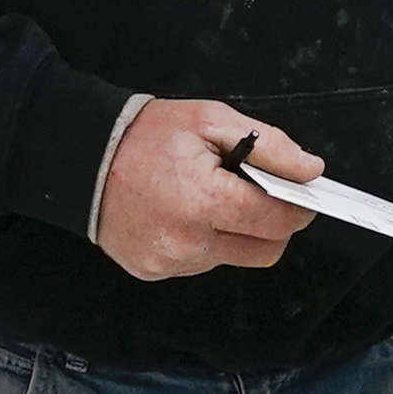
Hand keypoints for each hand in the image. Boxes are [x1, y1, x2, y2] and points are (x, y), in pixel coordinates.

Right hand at [98, 97, 318, 280]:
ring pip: (233, 259)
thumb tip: (310, 170)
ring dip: (235, 234)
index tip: (301, 196)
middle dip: (273, 225)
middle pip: (265, 250)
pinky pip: (200, 265)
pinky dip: (204, 243)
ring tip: (208, 200)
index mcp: (205, 200)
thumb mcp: (211, 120)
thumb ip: (270, 146)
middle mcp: (189, 241)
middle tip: (256, 196)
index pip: (277, 220)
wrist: (82, 159)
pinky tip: (182, 215)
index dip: (298, 208)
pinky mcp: (153, 272)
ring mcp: (170, 262)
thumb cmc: (146, 135)